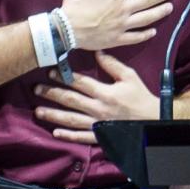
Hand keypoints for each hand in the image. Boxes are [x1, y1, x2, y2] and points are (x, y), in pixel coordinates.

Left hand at [34, 52, 157, 143]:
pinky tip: (55, 133)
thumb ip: (112, 65)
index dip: (64, 77)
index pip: (80, 83)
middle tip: (36, 89)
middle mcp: (98, 108)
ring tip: (38, 111)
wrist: (153, 120)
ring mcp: (98, 123)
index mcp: (105, 92)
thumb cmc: (141, 97)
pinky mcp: (100, 135)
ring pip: (71, 119)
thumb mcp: (130, 77)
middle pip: (71, 100)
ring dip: (54, 115)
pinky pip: (81, 137)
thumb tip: (97, 52)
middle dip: (52, 94)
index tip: (50, 72)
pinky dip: (68, 136)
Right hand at [61, 0, 174, 50]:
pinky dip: (145, 34)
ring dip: (159, 12)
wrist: (66, 30)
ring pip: (146, 18)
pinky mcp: (118, 39)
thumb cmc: (74, 5)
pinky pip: (136, 37)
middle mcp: (123, 9)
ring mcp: (122, 25)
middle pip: (147, 0)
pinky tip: (153, 32)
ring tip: (169, 8)